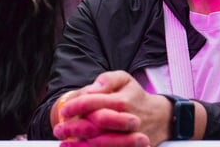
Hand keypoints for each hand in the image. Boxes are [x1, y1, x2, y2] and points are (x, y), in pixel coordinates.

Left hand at [53, 71, 171, 145]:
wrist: (159, 118)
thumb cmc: (135, 97)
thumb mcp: (125, 80)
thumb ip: (107, 79)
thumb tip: (91, 89)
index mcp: (123, 100)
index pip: (95, 102)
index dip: (76, 105)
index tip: (64, 110)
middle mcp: (126, 120)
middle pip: (95, 125)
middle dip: (73, 127)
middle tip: (59, 128)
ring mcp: (128, 137)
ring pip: (100, 143)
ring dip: (78, 144)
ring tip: (64, 141)